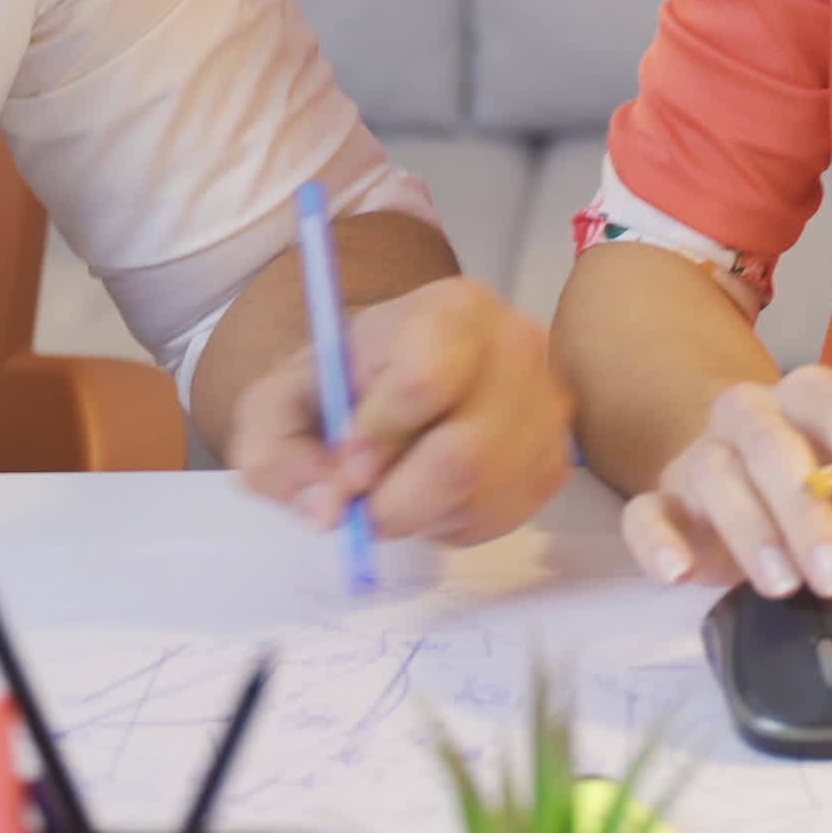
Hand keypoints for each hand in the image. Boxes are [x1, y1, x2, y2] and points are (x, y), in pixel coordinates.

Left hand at [225, 276, 572, 546]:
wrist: (389, 384)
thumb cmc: (338, 386)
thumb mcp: (277, 405)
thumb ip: (278, 455)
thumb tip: (327, 509)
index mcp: (453, 310)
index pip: (425, 382)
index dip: (376, 439)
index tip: (342, 465)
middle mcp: (518, 350)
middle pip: (462, 455)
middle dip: (394, 497)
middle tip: (359, 502)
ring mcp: (546, 409)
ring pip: (480, 495)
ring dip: (418, 513)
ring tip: (392, 486)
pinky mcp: (554, 462)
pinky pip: (499, 518)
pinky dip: (449, 523)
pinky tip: (428, 493)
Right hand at [620, 367, 831, 598]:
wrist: (743, 478)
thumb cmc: (828, 489)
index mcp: (816, 400)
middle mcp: (753, 415)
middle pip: (775, 446)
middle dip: (810, 516)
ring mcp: (701, 455)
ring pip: (715, 474)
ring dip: (749, 531)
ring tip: (782, 587)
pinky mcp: (660, 500)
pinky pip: (645, 510)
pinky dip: (655, 540)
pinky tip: (678, 574)